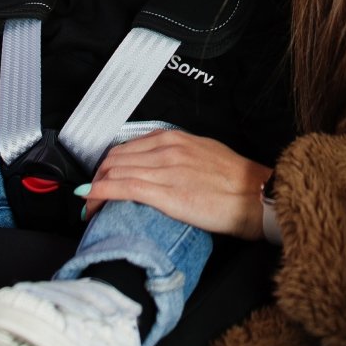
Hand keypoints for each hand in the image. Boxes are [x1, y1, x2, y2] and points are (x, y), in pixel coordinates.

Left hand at [79, 129, 270, 239]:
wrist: (255, 195)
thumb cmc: (235, 179)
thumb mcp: (203, 153)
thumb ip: (178, 155)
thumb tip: (159, 166)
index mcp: (174, 138)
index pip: (127, 148)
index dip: (108, 166)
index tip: (102, 180)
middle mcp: (166, 149)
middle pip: (115, 159)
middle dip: (97, 178)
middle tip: (91, 197)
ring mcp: (165, 170)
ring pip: (115, 172)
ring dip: (95, 190)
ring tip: (89, 207)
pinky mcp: (166, 193)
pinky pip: (124, 188)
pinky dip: (102, 195)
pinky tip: (92, 205)